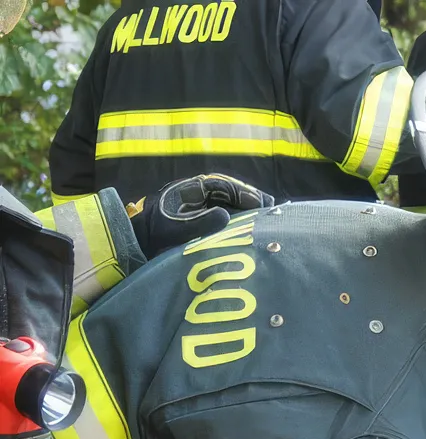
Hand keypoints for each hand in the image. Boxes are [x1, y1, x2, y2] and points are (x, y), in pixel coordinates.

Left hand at [127, 174, 273, 257]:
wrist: (135, 245)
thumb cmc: (152, 235)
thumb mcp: (174, 229)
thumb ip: (200, 223)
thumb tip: (226, 216)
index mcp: (191, 190)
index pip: (224, 186)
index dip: (245, 194)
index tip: (262, 204)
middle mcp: (199, 196)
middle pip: (231, 194)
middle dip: (252, 201)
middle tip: (271, 211)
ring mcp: (202, 208)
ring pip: (231, 205)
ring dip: (249, 212)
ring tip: (267, 221)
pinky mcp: (205, 222)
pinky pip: (228, 218)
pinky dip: (242, 222)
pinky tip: (253, 230)